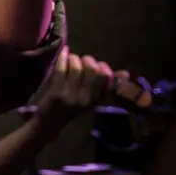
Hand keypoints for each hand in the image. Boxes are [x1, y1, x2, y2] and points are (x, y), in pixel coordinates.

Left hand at [34, 46, 152, 127]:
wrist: (50, 122)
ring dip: (74, 58)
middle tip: (83, 60)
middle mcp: (86, 98)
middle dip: (88, 60)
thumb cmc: (72, 107)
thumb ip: (106, 85)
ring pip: (76, 68)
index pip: (107, 78)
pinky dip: (62, 57)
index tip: (97, 65)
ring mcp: (70, 95)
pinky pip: (61, 69)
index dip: (103, 67)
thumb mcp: (91, 98)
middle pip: (92, 70)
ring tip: (71, 59)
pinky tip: (64, 52)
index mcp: (97, 99)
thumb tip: (125, 73)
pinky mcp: (56, 92)